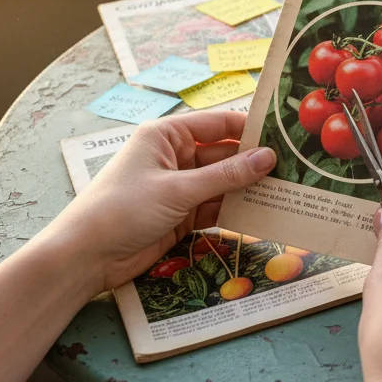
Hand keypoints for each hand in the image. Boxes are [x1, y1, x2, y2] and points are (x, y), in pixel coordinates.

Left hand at [34, 111, 275, 297]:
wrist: (86, 257)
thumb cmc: (122, 209)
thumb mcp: (177, 190)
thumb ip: (225, 176)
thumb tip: (268, 158)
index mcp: (167, 136)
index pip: (218, 124)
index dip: (251, 129)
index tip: (286, 137)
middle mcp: (175, 156)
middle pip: (225, 154)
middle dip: (255, 164)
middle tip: (295, 171)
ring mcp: (180, 187)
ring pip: (225, 183)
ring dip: (250, 190)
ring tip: (288, 193)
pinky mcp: (182, 214)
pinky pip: (217, 207)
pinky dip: (237, 211)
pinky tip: (264, 215)